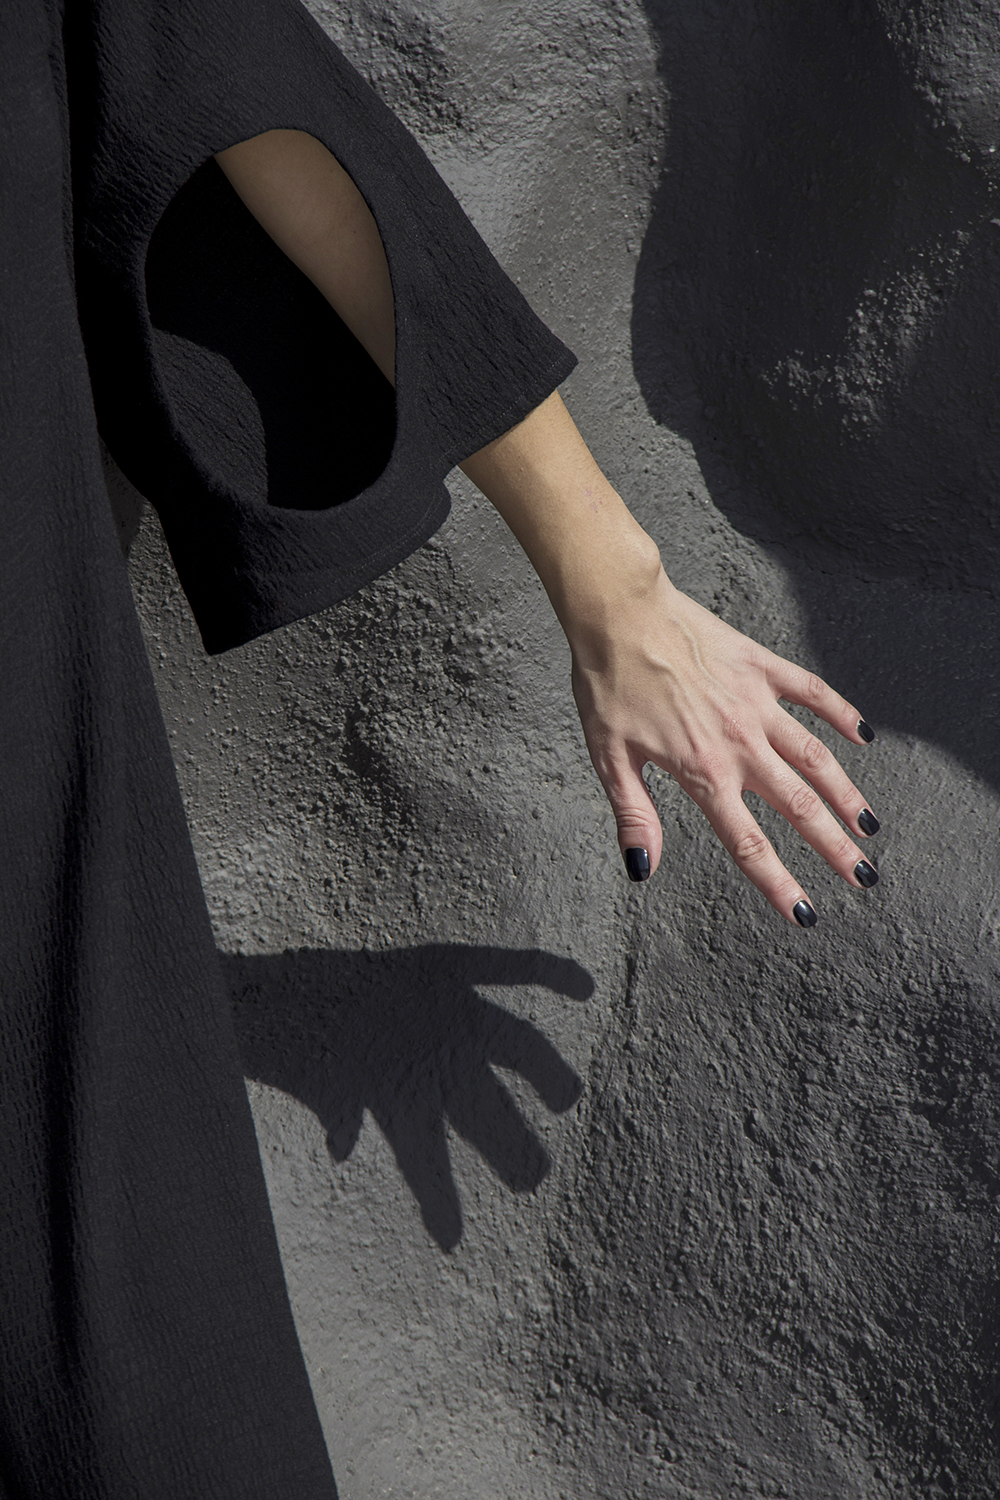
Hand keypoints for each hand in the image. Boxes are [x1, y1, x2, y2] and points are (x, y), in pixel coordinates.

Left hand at [569, 568, 878, 923]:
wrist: (620, 613)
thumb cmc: (607, 685)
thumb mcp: (608, 758)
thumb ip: (634, 816)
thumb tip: (643, 870)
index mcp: (701, 773)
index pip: (747, 843)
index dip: (778, 883)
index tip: (805, 913)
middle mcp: (738, 743)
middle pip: (797, 807)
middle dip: (834, 847)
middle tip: (864, 876)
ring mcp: (755, 703)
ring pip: (815, 758)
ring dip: (846, 793)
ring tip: (869, 825)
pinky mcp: (761, 666)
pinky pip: (812, 694)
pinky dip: (840, 715)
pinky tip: (863, 736)